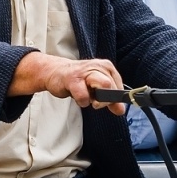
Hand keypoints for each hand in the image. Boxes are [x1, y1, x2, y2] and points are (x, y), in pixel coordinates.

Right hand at [12, 53, 127, 115]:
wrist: (55, 72)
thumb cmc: (77, 80)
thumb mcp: (97, 89)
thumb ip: (110, 100)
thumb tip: (121, 110)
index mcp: (106, 67)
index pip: (119, 87)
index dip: (115, 100)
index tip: (108, 104)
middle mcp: (98, 67)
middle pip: (112, 87)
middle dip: (106, 100)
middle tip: (96, 101)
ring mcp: (85, 72)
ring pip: (104, 86)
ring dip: (97, 100)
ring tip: (88, 98)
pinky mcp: (73, 79)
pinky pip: (84, 96)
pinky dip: (82, 101)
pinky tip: (78, 97)